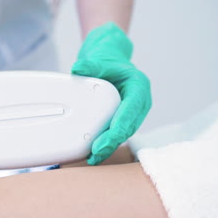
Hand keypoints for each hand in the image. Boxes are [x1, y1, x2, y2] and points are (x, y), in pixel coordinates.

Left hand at [72, 22, 150, 164]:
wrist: (112, 61)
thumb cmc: (109, 61)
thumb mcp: (100, 60)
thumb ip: (90, 65)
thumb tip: (77, 68)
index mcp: (139, 87)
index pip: (130, 111)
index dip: (118, 127)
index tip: (106, 139)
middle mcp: (139, 102)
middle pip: (128, 127)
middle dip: (112, 142)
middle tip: (96, 153)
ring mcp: (133, 112)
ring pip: (124, 134)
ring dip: (110, 146)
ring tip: (94, 158)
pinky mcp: (125, 119)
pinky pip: (118, 133)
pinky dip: (108, 143)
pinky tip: (96, 154)